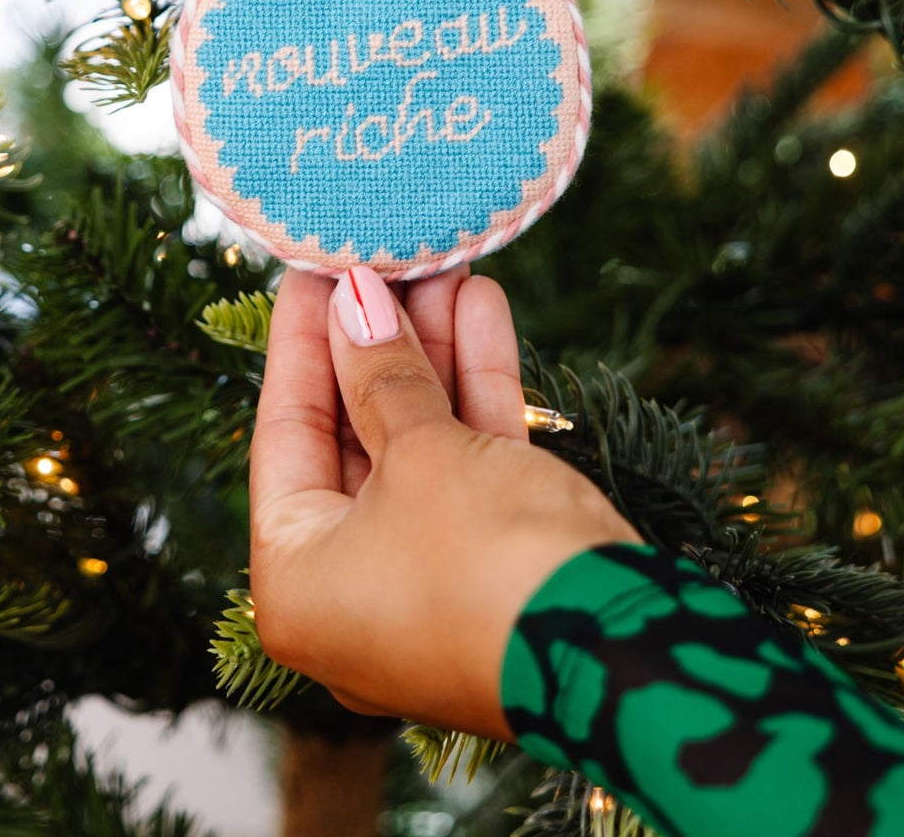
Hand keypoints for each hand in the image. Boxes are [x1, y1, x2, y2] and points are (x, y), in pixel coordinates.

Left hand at [248, 264, 637, 737]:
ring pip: (420, 435)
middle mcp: (356, 584)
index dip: (300, 343)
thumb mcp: (418, 454)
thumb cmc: (484, 562)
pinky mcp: (498, 555)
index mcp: (299, 581)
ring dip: (432, 347)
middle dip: (378, 336)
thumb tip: (352, 303)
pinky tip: (483, 302)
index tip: (311, 268)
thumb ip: (380, 372)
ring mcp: (430, 572)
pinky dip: (476, 384)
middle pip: (354, 430)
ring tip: (442, 260)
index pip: (284, 435)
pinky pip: (471, 455)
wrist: (619, 650)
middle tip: (383, 253)